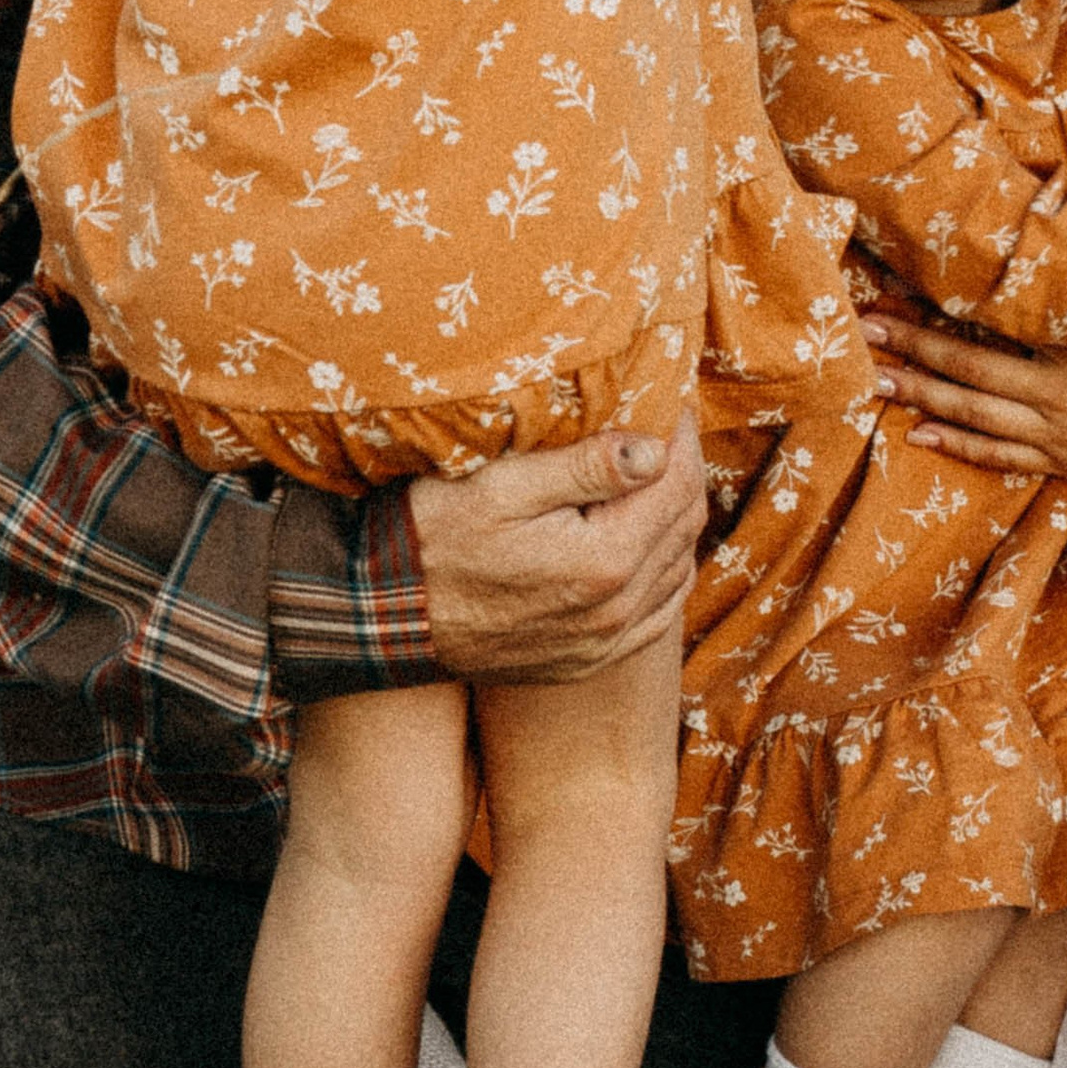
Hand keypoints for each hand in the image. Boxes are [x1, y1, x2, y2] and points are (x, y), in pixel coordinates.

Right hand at [408, 422, 704, 681]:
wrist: (382, 618)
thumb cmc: (431, 538)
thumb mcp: (501, 486)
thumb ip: (584, 468)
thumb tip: (655, 450)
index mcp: (603, 560)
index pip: (677, 486)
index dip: (682, 438)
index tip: (673, 406)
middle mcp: (616, 610)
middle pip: (684, 526)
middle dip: (682, 472)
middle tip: (665, 434)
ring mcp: (604, 643)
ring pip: (678, 569)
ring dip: (675, 521)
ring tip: (652, 481)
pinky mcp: (588, 661)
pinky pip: (657, 614)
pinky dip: (664, 572)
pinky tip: (646, 545)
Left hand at [863, 318, 1066, 483]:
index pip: (986, 329)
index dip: (934, 317)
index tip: (891, 301)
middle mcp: (1050, 394)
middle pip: (965, 371)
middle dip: (910, 353)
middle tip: (863, 337)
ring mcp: (1053, 433)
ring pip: (972, 415)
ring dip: (920, 398)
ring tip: (875, 384)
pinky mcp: (1063, 462)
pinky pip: (1000, 456)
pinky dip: (959, 446)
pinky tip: (923, 436)